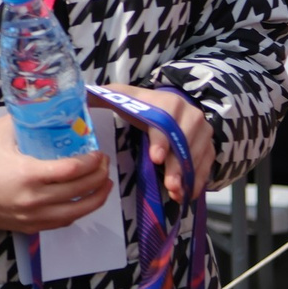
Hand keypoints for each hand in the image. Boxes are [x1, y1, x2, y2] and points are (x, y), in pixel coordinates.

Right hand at [0, 114, 112, 232]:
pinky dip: (80, 210)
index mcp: (28, 173)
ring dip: (98, 198)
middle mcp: (35, 198)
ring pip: (78, 211)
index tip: (98, 153)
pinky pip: (65, 221)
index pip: (71, 170)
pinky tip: (85, 200)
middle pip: (80, 190)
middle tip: (104, 163)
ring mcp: (35, 216)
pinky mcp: (33, 227)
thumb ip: (23, 122)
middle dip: (99, 176)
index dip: (90, 163)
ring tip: (105, 184)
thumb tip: (45, 109)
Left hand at [97, 85, 214, 203]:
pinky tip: (187, 194)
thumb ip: (102, 96)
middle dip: (177, 165)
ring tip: (175, 192)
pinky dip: (199, 180)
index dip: (161, 140)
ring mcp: (202, 131)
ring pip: (197, 155)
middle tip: (169, 184)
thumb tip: (78, 94)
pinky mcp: (209, 145)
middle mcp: (189, 114)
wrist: (171, 105)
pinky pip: (207, 164)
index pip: (165, 122)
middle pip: (184, 142)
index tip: (155, 158)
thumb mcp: (122, 97)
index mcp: (165, 102)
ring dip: (188, 175)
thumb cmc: (140, 105)